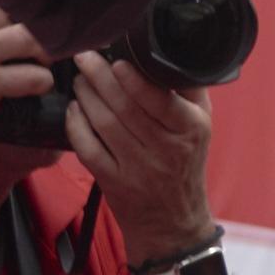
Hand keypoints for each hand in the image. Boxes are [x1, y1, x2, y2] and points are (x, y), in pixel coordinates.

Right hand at [0, 5, 54, 178]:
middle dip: (39, 31)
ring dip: (45, 54)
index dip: (22, 17)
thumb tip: (4, 33)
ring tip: (43, 67)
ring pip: (29, 38)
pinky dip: (42, 82)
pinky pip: (32, 75)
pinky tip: (37, 90)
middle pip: (15, 14)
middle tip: (49, 48)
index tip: (39, 29)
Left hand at [63, 56, 215, 259]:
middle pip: (125, 107)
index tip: (116, 60)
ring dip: (86, 97)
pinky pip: (88, 149)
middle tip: (84, 58)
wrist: (172, 220)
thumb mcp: (202, 126)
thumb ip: (189, 92)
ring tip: (78, 79)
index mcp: (190, 129)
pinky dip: (76, 127)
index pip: (159, 99)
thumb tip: (167, 54)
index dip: (134, 79)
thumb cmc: (186, 164)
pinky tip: (72, 110)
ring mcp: (137, 167)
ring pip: (104, 125)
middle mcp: (165, 148)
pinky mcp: (112, 181)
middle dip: (100, 79)